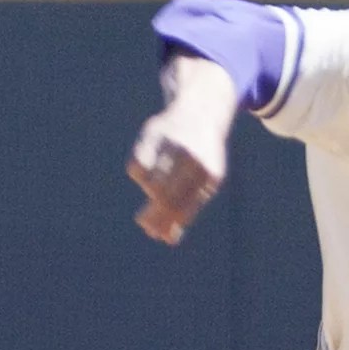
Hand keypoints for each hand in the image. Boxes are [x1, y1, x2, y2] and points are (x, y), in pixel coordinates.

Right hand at [128, 55, 236, 244]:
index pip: (184, 207)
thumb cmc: (202, 157)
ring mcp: (172, 144)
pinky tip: (148, 170)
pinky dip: (140, 173)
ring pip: (150, 182)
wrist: (202, 110)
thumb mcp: (202, 182)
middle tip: (144, 225)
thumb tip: (166, 239)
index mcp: (210, 174)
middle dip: (153, 215)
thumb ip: (186, 210)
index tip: (158, 236)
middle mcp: (192, 158)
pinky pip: (137, 167)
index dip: (169, 224)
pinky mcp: (154, 134)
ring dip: (150, 191)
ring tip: (157, 185)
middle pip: (165, 197)